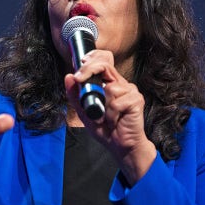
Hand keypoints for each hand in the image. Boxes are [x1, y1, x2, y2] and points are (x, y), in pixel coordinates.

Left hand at [64, 49, 155, 184]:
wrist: (121, 146)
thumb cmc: (105, 129)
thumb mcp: (84, 112)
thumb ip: (75, 96)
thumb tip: (68, 77)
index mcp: (109, 84)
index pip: (103, 61)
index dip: (93, 58)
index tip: (81, 62)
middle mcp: (120, 84)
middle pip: (105, 66)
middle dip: (89, 70)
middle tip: (80, 78)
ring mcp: (130, 91)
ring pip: (110, 88)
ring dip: (102, 107)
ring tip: (105, 118)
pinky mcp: (136, 100)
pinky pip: (117, 102)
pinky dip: (111, 114)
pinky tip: (114, 121)